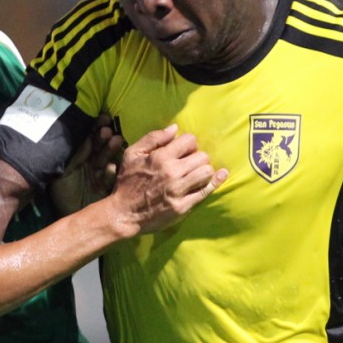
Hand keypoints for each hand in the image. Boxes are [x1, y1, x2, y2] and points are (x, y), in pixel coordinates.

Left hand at [49, 115, 124, 214]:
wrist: (66, 215)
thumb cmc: (62, 193)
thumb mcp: (64, 170)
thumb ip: (74, 155)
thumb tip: (84, 136)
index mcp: (81, 158)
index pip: (90, 139)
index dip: (96, 128)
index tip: (104, 118)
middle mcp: (92, 164)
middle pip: (100, 148)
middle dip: (105, 138)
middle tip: (108, 131)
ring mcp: (100, 176)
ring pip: (107, 160)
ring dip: (111, 151)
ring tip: (116, 141)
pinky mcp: (106, 189)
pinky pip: (109, 179)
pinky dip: (110, 173)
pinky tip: (111, 168)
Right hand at [109, 124, 227, 234]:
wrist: (123, 214)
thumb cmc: (126, 182)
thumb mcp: (132, 154)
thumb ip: (153, 138)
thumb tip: (175, 128)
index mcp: (160, 157)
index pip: (189, 140)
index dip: (189, 143)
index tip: (185, 150)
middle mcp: (172, 172)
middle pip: (202, 156)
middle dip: (198, 157)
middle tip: (191, 163)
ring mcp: (179, 190)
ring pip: (207, 172)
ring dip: (204, 170)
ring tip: (197, 172)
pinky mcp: (183, 206)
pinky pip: (206, 191)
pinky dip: (214, 182)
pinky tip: (220, 176)